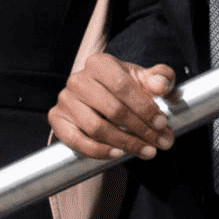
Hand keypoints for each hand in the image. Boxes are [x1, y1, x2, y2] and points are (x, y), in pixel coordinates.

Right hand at [49, 54, 176, 160]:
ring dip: (125, 143)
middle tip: (161, 142)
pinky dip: (99, 151)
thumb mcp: (145, 79)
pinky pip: (77, 141)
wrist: (101, 99)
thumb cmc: (126, 88)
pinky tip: (118, 154)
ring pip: (97, 128)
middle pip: (112, 109)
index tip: (162, 123)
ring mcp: (65, 100)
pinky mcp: (57, 119)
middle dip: (141, 129)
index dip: (144, 107)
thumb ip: (160, 78)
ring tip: (147, 151)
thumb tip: (161, 85)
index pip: (122, 86)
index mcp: (100, 63)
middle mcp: (78, 80)